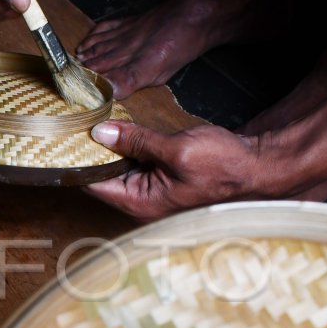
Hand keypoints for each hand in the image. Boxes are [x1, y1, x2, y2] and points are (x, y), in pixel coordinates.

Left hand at [85, 120, 285, 219]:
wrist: (260, 168)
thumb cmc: (226, 165)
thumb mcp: (177, 148)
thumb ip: (137, 141)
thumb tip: (101, 134)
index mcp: (140, 203)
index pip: (93, 184)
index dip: (79, 159)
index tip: (66, 136)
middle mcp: (143, 205)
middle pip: (103, 178)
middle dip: (93, 152)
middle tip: (78, 123)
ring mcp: (153, 196)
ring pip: (119, 170)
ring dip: (112, 149)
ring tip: (96, 122)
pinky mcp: (164, 184)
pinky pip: (136, 167)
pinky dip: (129, 150)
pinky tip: (124, 131)